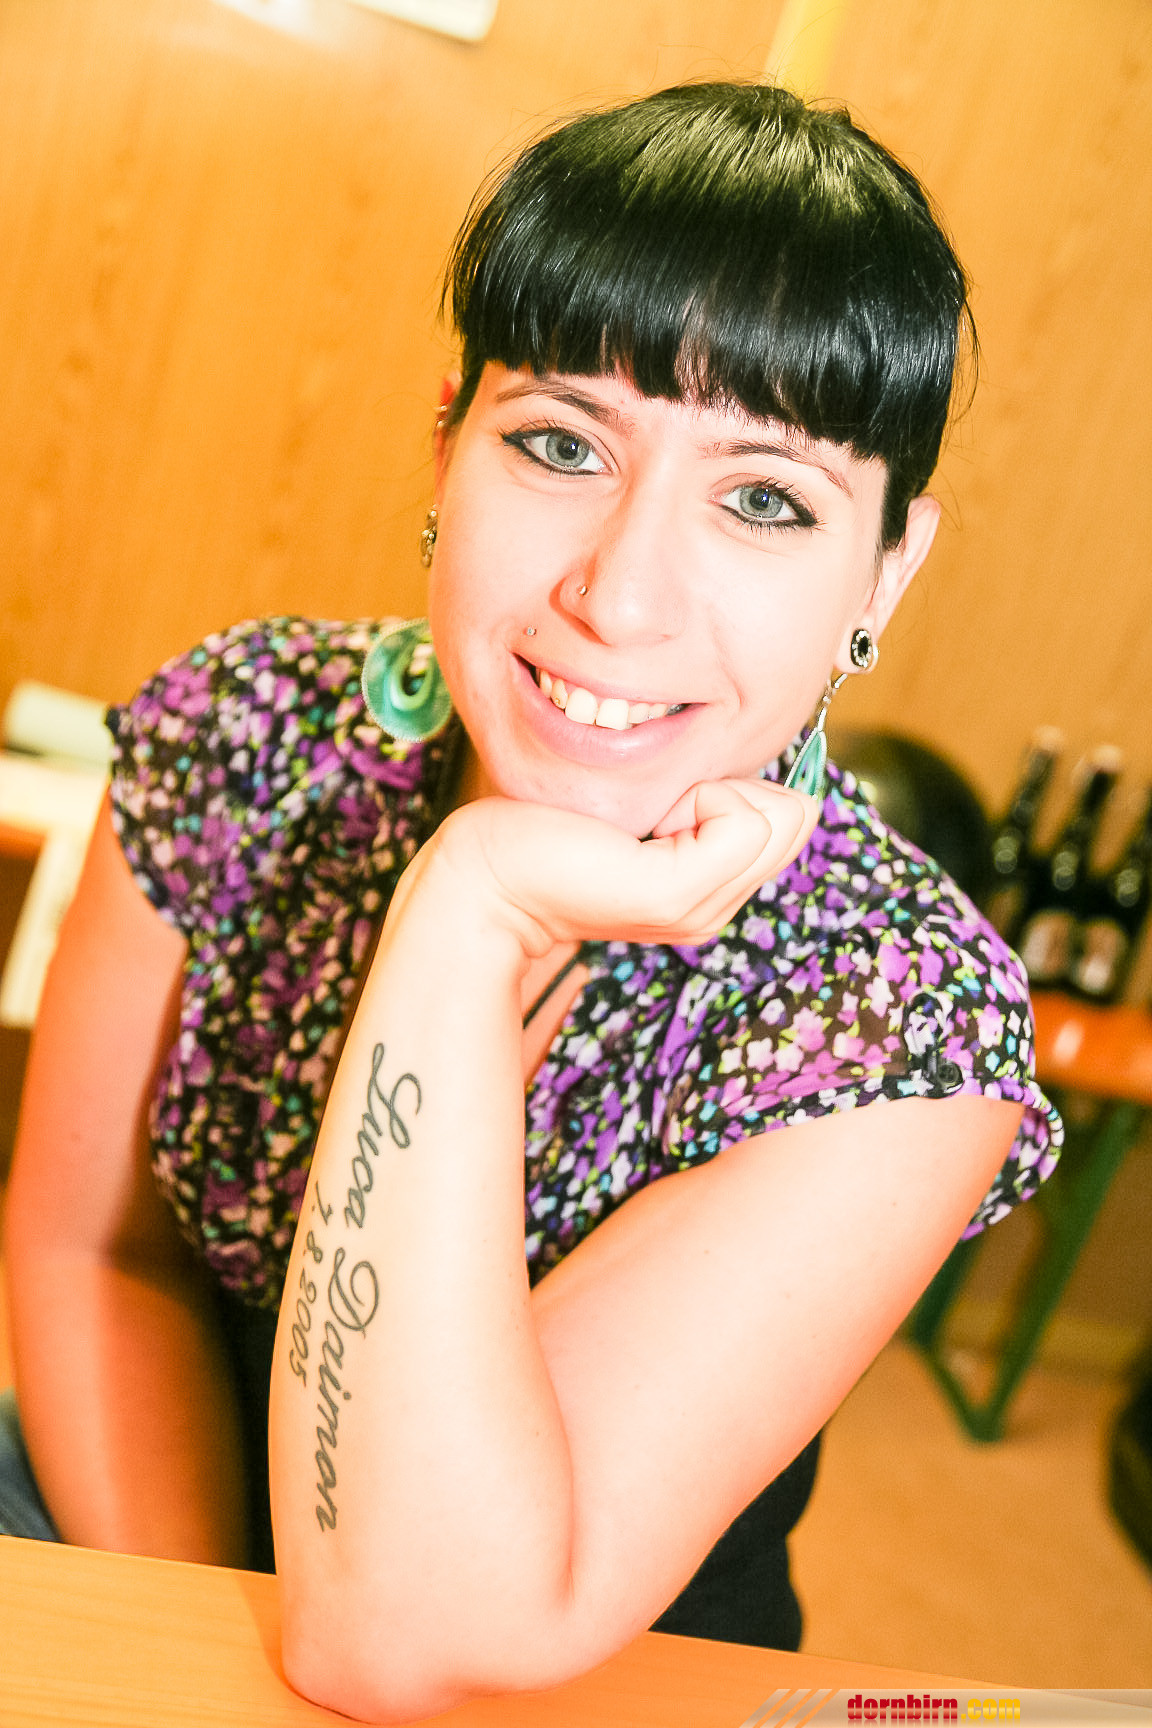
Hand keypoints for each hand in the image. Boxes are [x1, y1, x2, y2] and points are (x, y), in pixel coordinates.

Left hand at [393, 779, 817, 959]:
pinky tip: (644, 825)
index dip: (734, 789)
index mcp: (708, 891)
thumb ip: (705, 800)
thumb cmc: (548, 829)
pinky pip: (744, 818)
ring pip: (777, 815)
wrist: (486, 876)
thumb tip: (764, 769)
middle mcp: (713, 910)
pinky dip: (699, 797)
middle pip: (794, 816)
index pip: (790, 819)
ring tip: (647, 820)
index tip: (662, 805)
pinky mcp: (676, 893)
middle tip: (654, 812)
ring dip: (710, 791)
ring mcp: (700, 910)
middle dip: (729, 788)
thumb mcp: (647, 807)